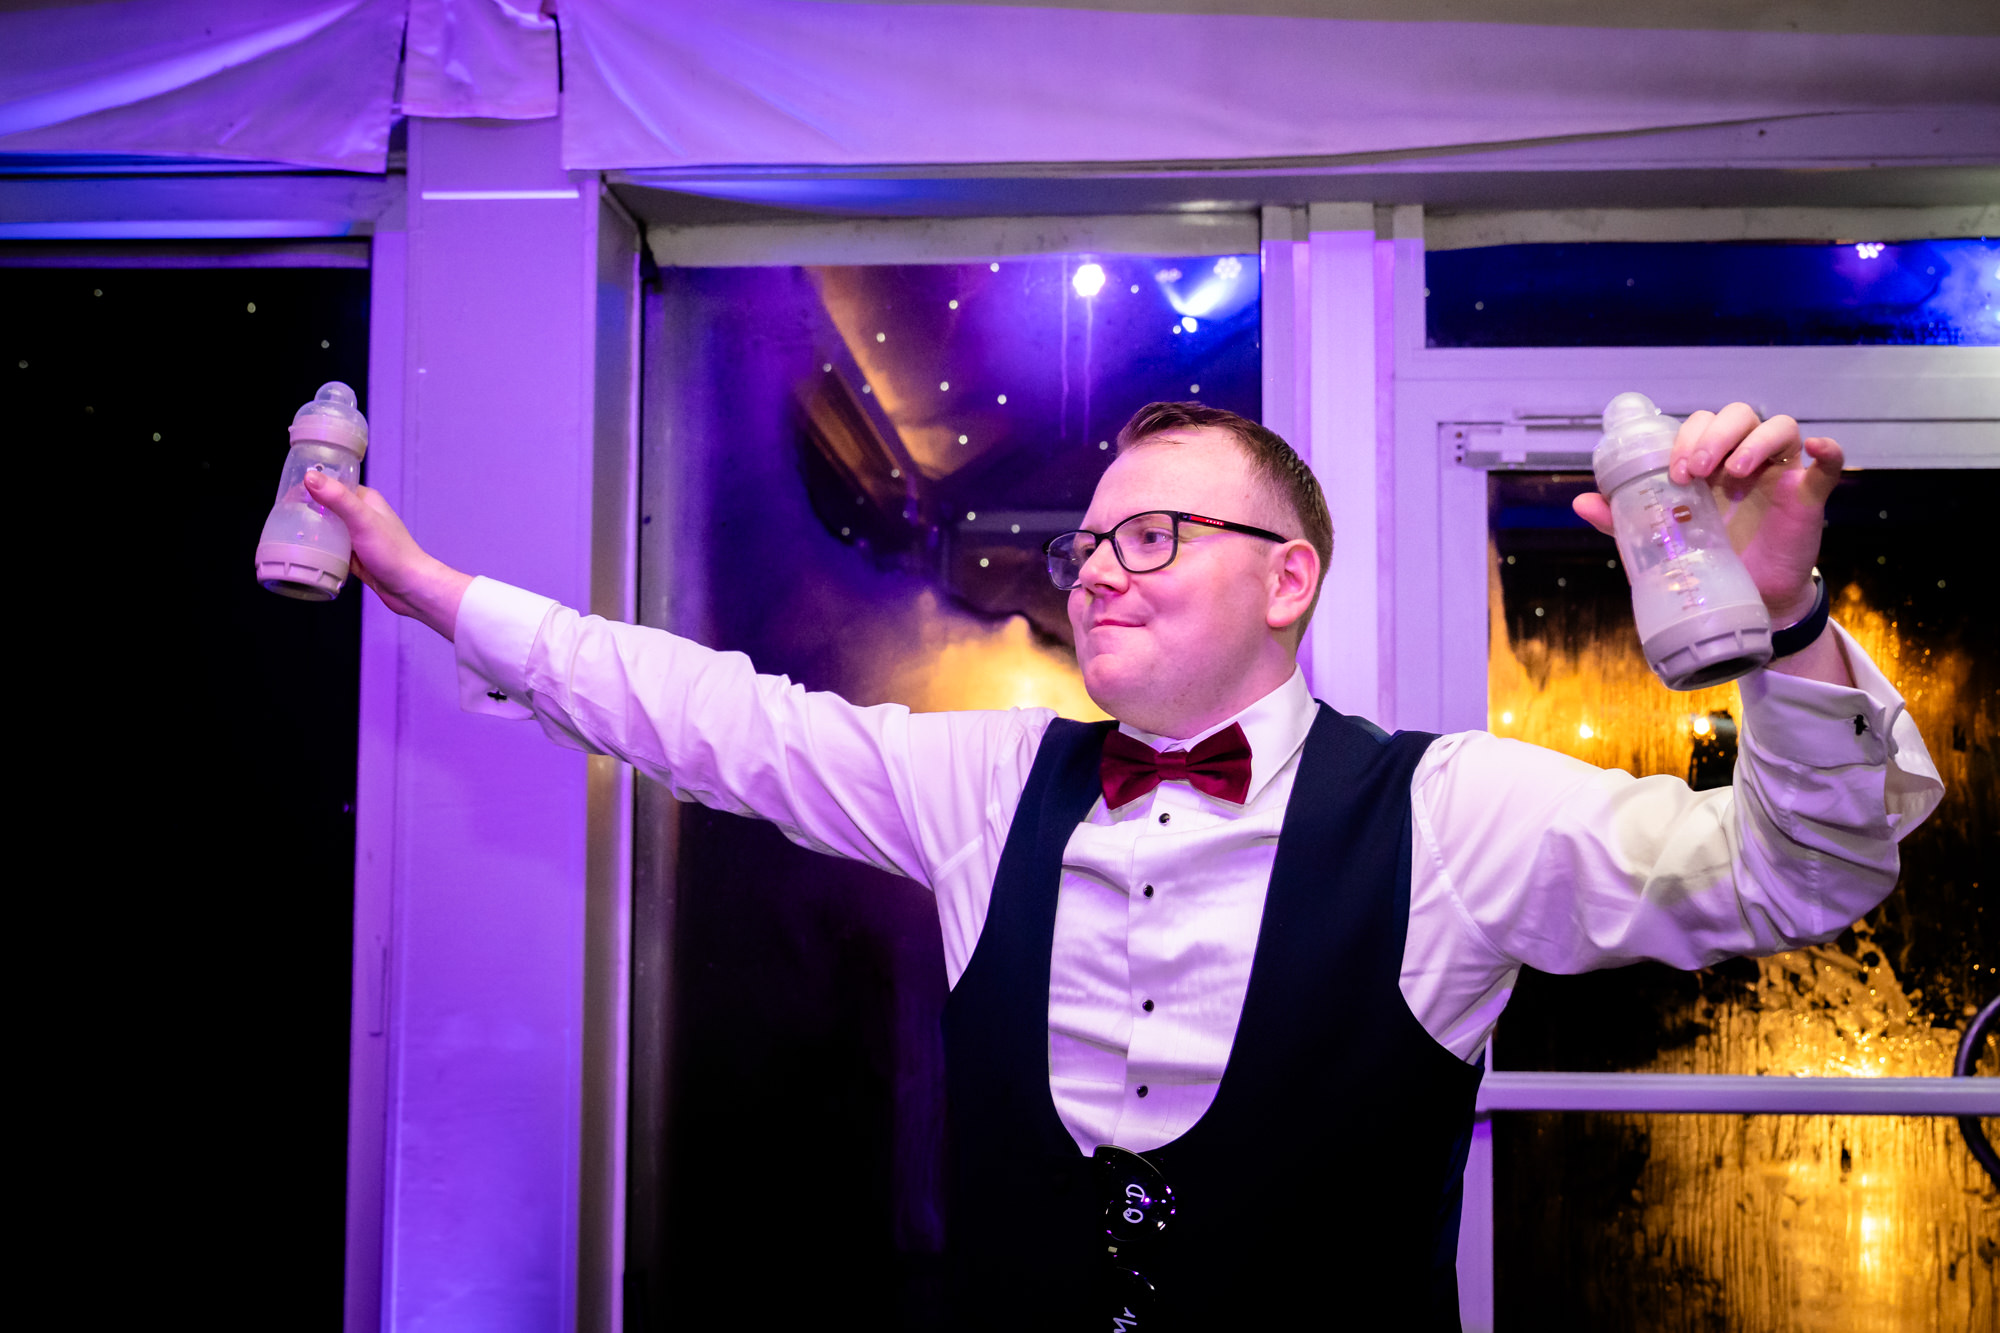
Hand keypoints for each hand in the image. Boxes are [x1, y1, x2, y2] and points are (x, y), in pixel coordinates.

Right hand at [304, 471, 471, 639]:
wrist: (410, 589)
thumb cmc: (393, 554)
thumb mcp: (362, 521)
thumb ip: (338, 499)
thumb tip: (311, 477)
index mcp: (366, 500)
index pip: (333, 484)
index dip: (311, 486)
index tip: (288, 493)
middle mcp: (362, 516)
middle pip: (326, 507)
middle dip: (306, 510)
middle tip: (283, 516)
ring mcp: (358, 537)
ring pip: (327, 530)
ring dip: (311, 532)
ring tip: (288, 534)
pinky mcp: (355, 556)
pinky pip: (331, 549)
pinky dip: (319, 550)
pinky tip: (305, 554)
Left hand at [1572, 403, 1841, 623]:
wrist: (1747, 598)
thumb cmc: (1704, 556)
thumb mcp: (1659, 538)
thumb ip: (1622, 518)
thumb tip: (1579, 501)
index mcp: (1710, 460)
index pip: (1700, 424)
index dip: (1686, 437)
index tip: (1672, 470)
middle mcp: (1745, 457)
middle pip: (1737, 415)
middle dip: (1713, 435)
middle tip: (1695, 470)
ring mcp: (1779, 472)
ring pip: (1778, 427)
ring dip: (1754, 441)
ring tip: (1733, 475)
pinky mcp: (1808, 494)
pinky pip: (1827, 465)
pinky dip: (1827, 450)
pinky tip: (1816, 449)